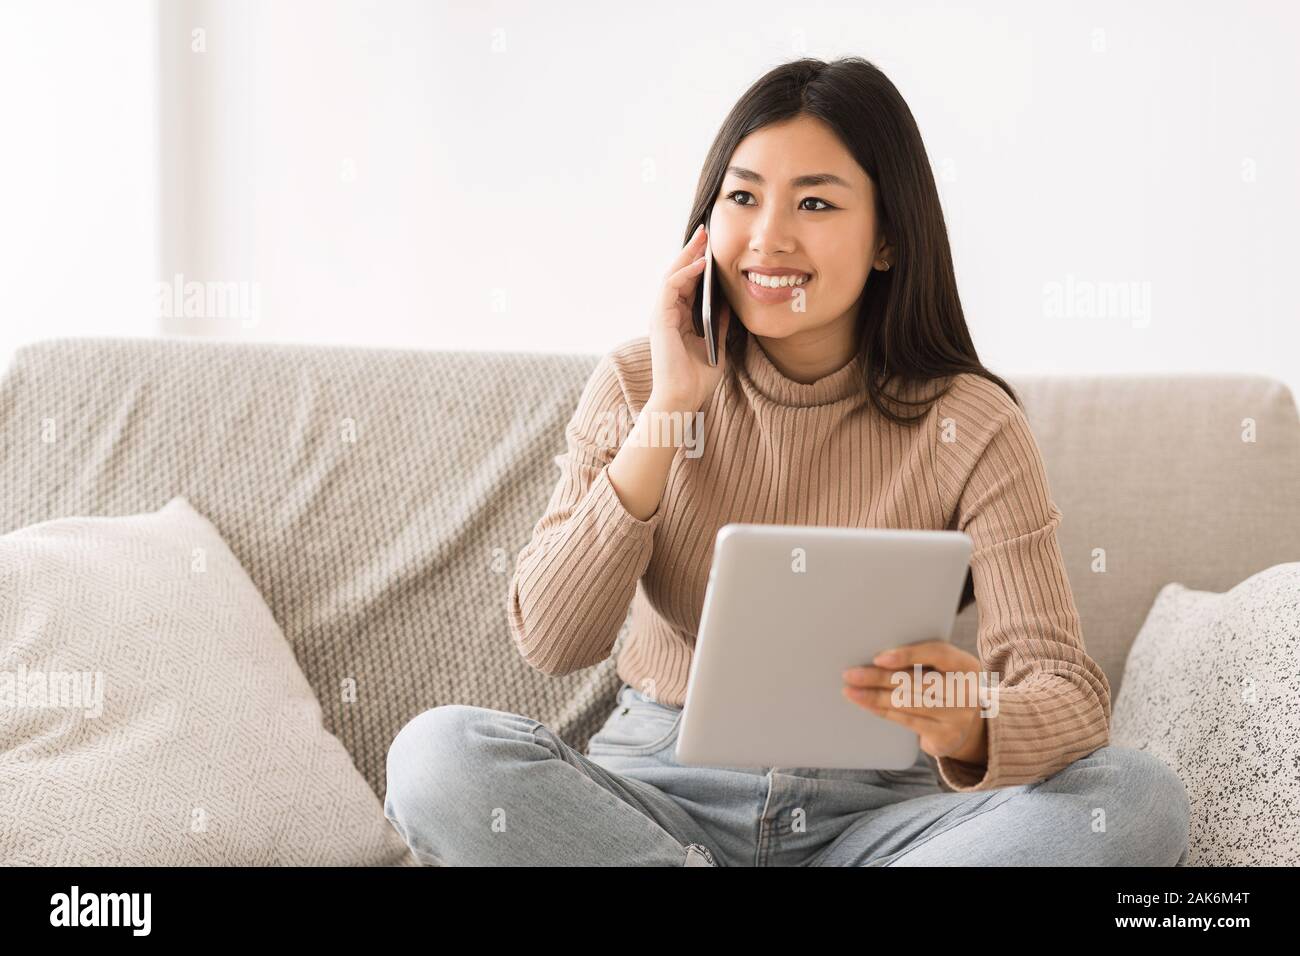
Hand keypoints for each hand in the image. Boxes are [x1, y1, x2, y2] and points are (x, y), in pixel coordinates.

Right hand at [647, 223, 732, 413]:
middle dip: (691, 251)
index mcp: (678, 320)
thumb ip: (719, 324)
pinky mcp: (660, 319)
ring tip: (702, 238)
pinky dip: (685, 273)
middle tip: (705, 231)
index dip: (698, 264)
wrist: (682, 399)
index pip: (687, 284)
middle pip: (678, 275)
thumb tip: (728, 302)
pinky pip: (671, 288)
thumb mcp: (715, 345)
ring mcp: (661, 316)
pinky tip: (701, 264)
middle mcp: (667, 314)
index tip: (711, 247)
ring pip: (672, 276)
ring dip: (687, 255)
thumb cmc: (696, 379)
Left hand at [841, 640, 989, 765]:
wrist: (971, 726)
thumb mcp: (944, 669)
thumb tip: (875, 655)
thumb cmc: (947, 685)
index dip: (908, 655)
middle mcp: (967, 692)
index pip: (938, 654)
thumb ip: (922, 660)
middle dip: (878, 678)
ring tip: (850, 690)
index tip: (879, 658)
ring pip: (907, 703)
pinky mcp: (945, 738)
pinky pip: (906, 721)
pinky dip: (881, 711)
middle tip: (850, 674)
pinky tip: (865, 704)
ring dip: (873, 697)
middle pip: (916, 682)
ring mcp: (958, 718)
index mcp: (967, 666)